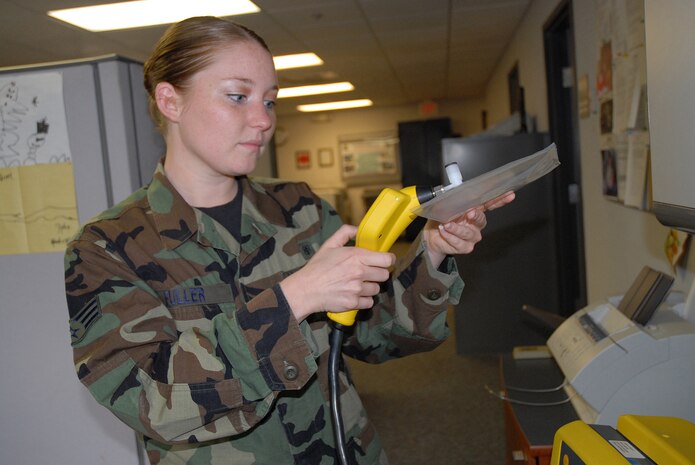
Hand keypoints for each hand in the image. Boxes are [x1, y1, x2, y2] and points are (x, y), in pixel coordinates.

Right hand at [280, 224, 395, 321]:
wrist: (305, 289)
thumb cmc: (317, 267)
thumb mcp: (329, 245)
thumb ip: (345, 233)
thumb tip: (358, 229)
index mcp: (356, 256)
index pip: (387, 259)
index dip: (388, 260)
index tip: (384, 261)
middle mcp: (359, 272)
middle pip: (385, 274)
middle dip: (378, 273)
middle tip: (368, 273)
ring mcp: (357, 289)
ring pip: (377, 289)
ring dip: (370, 287)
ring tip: (357, 284)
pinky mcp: (353, 303)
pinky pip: (369, 302)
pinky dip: (364, 300)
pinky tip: (354, 294)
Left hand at [423, 191, 515, 266]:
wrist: (432, 237)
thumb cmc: (441, 220)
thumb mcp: (446, 207)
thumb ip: (453, 200)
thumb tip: (455, 191)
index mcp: (475, 211)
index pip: (490, 204)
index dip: (500, 199)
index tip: (509, 194)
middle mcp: (476, 224)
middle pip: (481, 220)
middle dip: (476, 216)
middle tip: (469, 213)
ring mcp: (472, 237)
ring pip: (468, 233)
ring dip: (456, 228)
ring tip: (446, 224)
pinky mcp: (465, 247)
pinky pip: (459, 242)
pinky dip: (450, 236)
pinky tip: (444, 231)